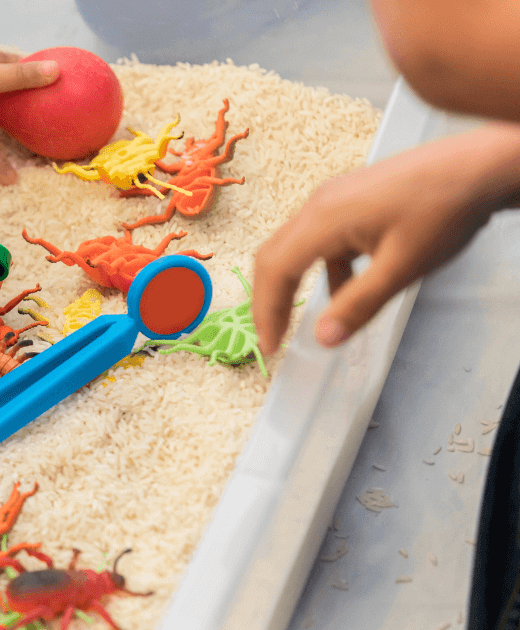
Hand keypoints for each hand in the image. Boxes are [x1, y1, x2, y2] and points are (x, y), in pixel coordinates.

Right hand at [253, 123, 519, 353]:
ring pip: (294, 245)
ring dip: (293, 283)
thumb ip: (358, 305)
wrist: (479, 165)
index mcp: (323, 219)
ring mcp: (333, 198)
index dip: (267, 312)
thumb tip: (323, 339)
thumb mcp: (402, 268)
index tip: (271, 347)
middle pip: (273, 256)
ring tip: (307, 318)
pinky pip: (319, 236)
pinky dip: (322, 268)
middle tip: (274, 336)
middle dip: (268, 300)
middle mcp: (319, 204)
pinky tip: (347, 286)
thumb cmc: (444, 209)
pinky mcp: (349, 198)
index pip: (275, 271)